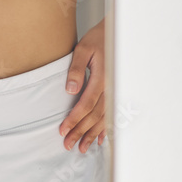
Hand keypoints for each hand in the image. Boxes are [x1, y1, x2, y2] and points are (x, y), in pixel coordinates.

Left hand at [59, 20, 105, 152]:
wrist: (118, 34)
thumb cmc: (98, 39)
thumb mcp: (83, 49)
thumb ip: (75, 69)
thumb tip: (70, 90)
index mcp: (102, 78)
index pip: (86, 105)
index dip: (74, 119)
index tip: (62, 130)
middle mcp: (111, 88)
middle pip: (95, 116)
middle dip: (80, 132)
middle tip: (68, 145)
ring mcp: (116, 92)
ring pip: (104, 119)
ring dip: (92, 134)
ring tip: (81, 148)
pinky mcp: (117, 92)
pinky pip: (112, 114)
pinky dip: (105, 128)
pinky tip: (100, 139)